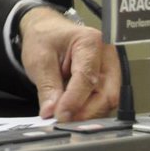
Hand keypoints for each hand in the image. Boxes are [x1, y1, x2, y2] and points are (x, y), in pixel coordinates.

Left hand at [18, 6, 119, 121]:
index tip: (61, 115)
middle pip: (106, 93)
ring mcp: (110, 68)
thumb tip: (52, 112)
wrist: (46, 30)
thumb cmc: (44, 37)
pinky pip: (103, 101)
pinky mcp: (108, 80)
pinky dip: (88, 109)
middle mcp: (107, 55)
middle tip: (63, 120)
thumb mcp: (38, 59)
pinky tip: (72, 111)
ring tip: (65, 115)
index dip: (74, 100)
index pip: (87, 77)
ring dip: (87, 112)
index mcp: (90, 41)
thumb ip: (47, 87)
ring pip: (107, 100)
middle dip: (85, 111)